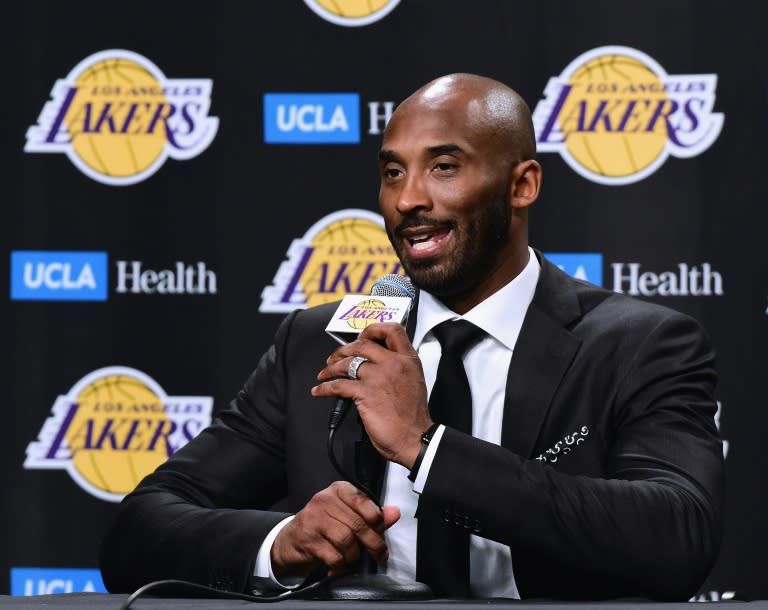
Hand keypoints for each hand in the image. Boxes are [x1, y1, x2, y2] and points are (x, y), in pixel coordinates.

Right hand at [271, 481, 399, 579]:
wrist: (290, 540)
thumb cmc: (322, 526)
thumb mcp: (347, 516)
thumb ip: (372, 514)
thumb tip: (394, 513)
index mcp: (337, 490)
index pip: (363, 500)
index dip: (377, 519)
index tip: (380, 531)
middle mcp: (324, 500)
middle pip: (358, 524)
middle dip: (373, 543)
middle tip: (378, 554)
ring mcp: (314, 519)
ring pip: (346, 540)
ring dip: (354, 555)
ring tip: (352, 557)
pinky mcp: (308, 539)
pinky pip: (334, 556)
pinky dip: (340, 565)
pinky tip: (338, 565)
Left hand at [312, 323, 432, 467]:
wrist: (414, 438)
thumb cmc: (413, 416)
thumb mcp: (413, 382)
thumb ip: (397, 368)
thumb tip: (374, 365)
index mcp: (408, 360)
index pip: (392, 330)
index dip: (373, 330)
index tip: (361, 337)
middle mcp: (394, 363)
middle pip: (362, 344)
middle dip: (343, 350)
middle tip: (334, 357)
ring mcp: (379, 377)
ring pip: (347, 362)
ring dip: (331, 368)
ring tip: (324, 374)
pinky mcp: (365, 393)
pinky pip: (338, 385)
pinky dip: (324, 388)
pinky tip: (319, 391)